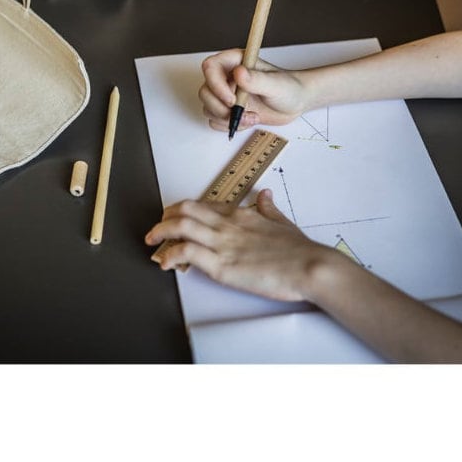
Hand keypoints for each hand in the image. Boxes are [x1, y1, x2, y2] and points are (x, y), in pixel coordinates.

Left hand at [144, 189, 332, 301]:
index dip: (183, 210)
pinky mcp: (221, 266)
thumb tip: (265, 195)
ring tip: (152, 242)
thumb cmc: (299, 249)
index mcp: (241, 214)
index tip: (174, 218)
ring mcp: (223, 244)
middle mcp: (228, 224)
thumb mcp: (282, 222)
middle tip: (157, 228)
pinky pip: (186, 253)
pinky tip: (164, 263)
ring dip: (160, 233)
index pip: (203, 206)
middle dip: (165, 217)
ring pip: (180, 227)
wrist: (309, 266)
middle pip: (185, 210)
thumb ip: (269, 208)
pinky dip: (169, 256)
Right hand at [199, 50, 311, 131]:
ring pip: (208, 108)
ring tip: (251, 117)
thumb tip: (239, 73)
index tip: (232, 99)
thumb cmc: (289, 88)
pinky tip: (248, 121)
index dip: (216, 85)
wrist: (296, 102)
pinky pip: (215, 120)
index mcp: (236, 62)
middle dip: (220, 107)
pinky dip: (229, 125)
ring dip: (227, 119)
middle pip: (205, 91)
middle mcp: (228, 76)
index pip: (210, 67)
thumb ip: (257, 79)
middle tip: (241, 112)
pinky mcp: (229, 109)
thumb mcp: (276, 84)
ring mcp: (227, 93)